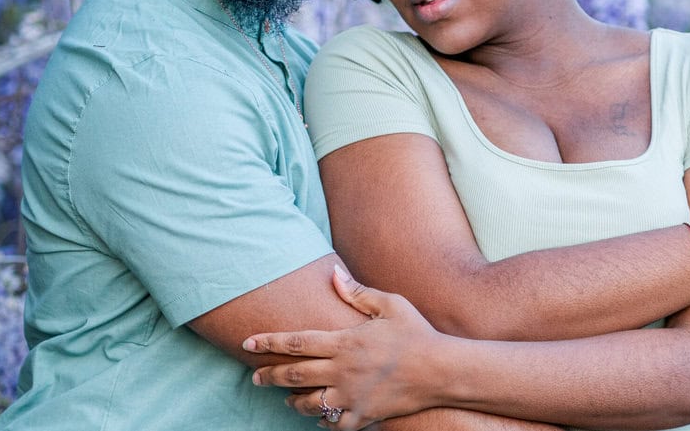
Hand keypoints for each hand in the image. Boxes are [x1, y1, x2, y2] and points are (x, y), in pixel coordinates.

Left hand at [243, 266, 445, 429]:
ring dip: (292, 401)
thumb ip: (357, 292)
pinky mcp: (364, 416)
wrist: (442, 371)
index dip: (268, 342)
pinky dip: (322, 421)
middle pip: (294, 376)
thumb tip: (332, 273)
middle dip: (269, 376)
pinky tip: (319, 416)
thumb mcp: (389, 304)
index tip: (248, 343)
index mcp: (344, 342)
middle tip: (255, 377)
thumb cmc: (416, 333)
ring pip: (308, 404)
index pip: (296, 342)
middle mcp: (342, 371)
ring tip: (286, 398)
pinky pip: (334, 424)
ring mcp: (352, 397)